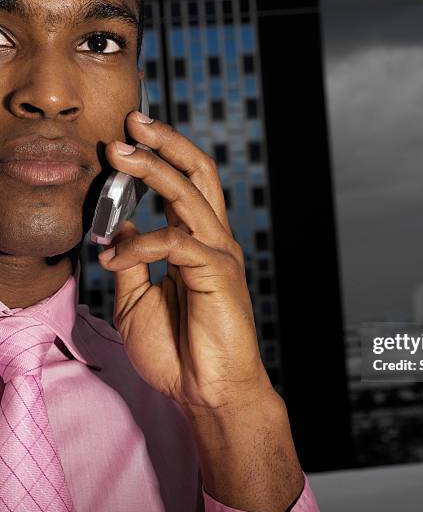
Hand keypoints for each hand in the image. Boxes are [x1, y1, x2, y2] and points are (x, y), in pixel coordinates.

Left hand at [97, 111, 274, 411]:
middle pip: (198, 174)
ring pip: (190, 194)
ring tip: (117, 154)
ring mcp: (219, 252)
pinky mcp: (219, 271)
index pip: (184, 186)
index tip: (122, 141)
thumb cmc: (178, 348)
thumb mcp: (138, 298)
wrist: (208, 389)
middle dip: (165, 144)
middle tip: (131, 122)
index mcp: (196, 243)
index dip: (157, 159)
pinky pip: (175, 242)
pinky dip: (139, 244)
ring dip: (153, 170)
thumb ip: (133, 259)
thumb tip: (118, 227)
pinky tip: (113, 260)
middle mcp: (213, 240)